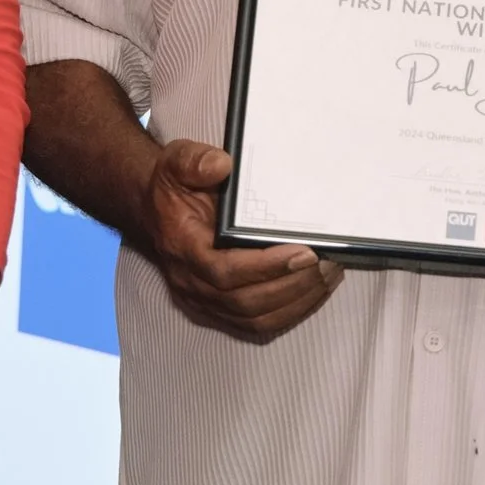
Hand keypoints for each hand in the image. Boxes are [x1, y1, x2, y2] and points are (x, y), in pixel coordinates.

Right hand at [136, 138, 342, 339]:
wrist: (156, 211)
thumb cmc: (173, 187)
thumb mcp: (177, 162)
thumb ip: (196, 161)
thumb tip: (222, 166)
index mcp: (183, 247)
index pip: (224, 271)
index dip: (266, 267)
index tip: (304, 253)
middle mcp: (191, 282)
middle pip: (245, 302)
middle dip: (292, 286)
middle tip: (327, 265)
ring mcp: (203, 300)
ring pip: (254, 318)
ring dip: (296, 302)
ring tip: (328, 276)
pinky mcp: (217, 309)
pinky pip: (256, 323)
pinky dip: (289, 312)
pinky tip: (313, 292)